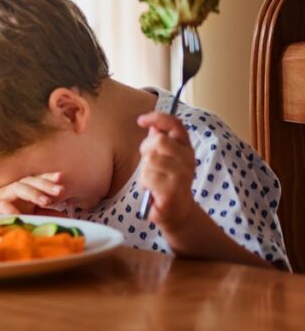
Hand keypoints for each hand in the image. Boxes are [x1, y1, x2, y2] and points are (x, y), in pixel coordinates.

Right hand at [0, 172, 62, 214]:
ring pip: (17, 188)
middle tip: (60, 190)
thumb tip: (61, 216)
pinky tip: (19, 213)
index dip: (47, 177)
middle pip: (29, 180)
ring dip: (33, 193)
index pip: (34, 180)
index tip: (61, 177)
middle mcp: (9, 189)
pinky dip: (9, 208)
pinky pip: (0, 205)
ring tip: (46, 201)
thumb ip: (40, 214)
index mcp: (17, 190)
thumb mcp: (22, 213)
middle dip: (45, 184)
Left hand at [137, 112, 196, 228]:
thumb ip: (159, 141)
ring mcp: (182, 176)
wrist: (178, 212)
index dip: (158, 118)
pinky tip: (152, 190)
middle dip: (146, 149)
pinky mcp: (172, 191)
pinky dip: (144, 183)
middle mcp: (188, 160)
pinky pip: (147, 177)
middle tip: (148, 163)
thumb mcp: (164, 158)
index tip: (141, 120)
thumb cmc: (166, 182)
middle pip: (159, 140)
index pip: (175, 124)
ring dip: (144, 170)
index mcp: (186, 148)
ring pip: (150, 160)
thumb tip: (152, 125)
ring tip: (152, 180)